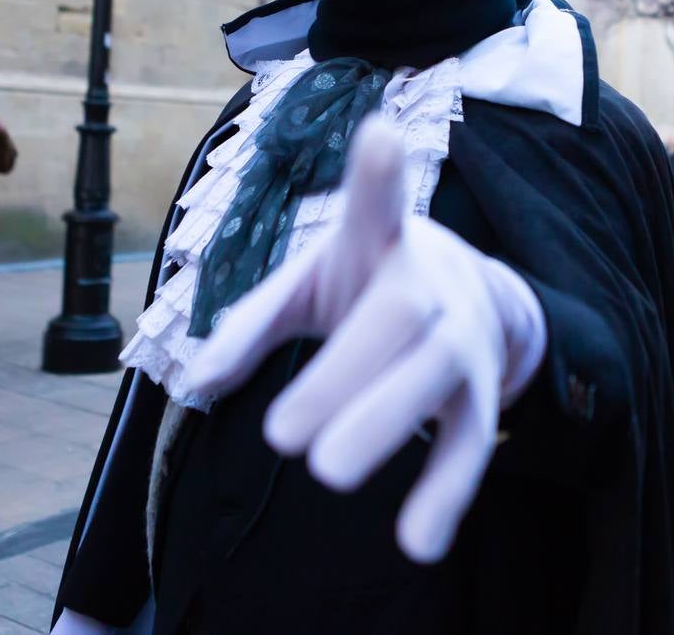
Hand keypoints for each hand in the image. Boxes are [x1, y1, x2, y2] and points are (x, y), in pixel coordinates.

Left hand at [181, 119, 538, 564]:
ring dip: (384, 424)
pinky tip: (415, 541)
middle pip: (397, 323)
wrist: (475, 298)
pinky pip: (469, 447)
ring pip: (434, 381)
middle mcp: (431, 287)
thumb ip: (253, 321)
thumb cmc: (370, 282)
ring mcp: (463, 342)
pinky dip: (444, 495)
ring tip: (327, 473)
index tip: (378, 134)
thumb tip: (192, 378)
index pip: (379, 204)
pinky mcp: (481, 398)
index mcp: (384, 242)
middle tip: (282, 436)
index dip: (379, 172)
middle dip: (343, 377)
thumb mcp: (311, 282)